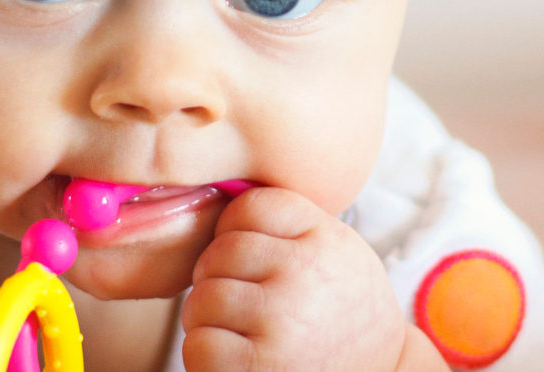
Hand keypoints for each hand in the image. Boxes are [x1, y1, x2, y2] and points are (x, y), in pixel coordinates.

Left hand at [180, 187, 407, 371]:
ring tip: (236, 328)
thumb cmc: (342, 308)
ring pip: (202, 298)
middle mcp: (303, 274)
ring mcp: (281, 320)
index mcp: (323, 238)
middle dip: (216, 276)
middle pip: (219, 253)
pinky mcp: (262, 366)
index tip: (247, 256)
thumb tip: (218, 190)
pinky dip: (205, 353)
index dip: (234, 229)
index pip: (249, 206)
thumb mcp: (336, 249)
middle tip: (238, 297)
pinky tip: (233, 355)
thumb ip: (289, 222)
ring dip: (207, 318)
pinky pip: (200, 345)